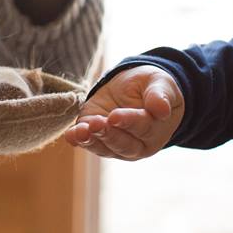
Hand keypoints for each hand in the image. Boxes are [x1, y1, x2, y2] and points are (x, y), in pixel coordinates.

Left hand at [64, 66, 183, 160]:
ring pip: (104, 147)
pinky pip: (88, 143)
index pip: (142, 128)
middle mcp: (137, 144)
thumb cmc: (152, 87)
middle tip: (95, 123)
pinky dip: (79, 140)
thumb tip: (162, 110)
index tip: (114, 116)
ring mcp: (115, 144)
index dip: (128, 122)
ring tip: (80, 131)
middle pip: (123, 144)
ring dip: (91, 140)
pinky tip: (71, 136)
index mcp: (155, 132)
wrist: (135, 88)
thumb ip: (160, 96)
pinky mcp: (97, 138)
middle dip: (108, 135)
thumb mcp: (160, 85)